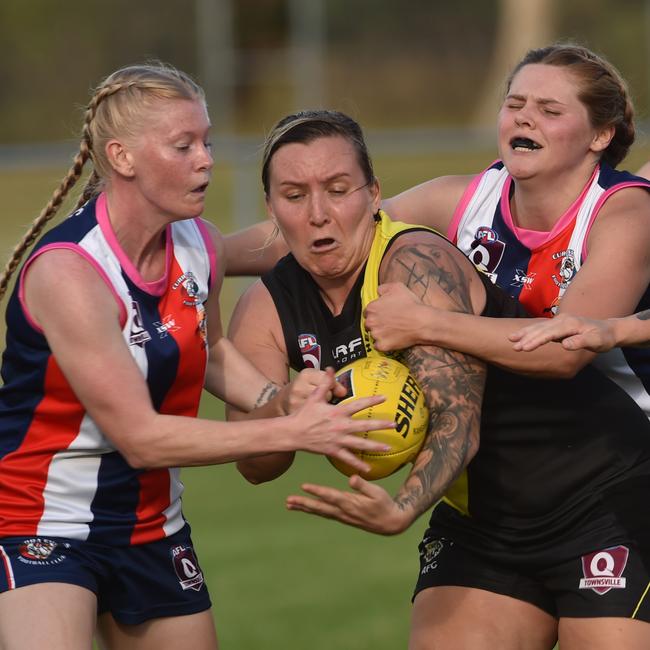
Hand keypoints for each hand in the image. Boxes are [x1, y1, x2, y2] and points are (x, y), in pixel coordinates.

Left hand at [286, 474, 410, 534]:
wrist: (390, 523)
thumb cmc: (384, 504)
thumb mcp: (377, 492)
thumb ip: (364, 485)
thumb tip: (351, 478)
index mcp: (350, 503)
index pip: (330, 496)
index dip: (317, 491)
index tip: (304, 487)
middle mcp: (343, 511)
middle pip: (319, 507)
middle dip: (303, 503)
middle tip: (288, 501)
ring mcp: (342, 516)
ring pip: (319, 511)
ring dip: (304, 508)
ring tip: (289, 504)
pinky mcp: (342, 517)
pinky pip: (324, 513)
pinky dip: (313, 510)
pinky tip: (305, 508)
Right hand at [290, 376, 393, 474]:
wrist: (293, 433)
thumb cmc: (304, 414)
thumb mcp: (314, 396)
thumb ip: (325, 383)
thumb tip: (330, 368)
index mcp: (338, 412)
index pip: (358, 404)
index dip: (372, 400)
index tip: (385, 397)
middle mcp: (340, 426)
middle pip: (364, 426)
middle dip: (380, 425)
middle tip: (395, 425)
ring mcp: (338, 440)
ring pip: (360, 444)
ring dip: (375, 446)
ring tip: (388, 448)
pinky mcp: (333, 451)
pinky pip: (348, 459)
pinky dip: (358, 465)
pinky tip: (369, 469)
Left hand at [364, 283, 426, 350]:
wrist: (422, 322)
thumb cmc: (411, 304)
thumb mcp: (397, 287)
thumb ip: (383, 288)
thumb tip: (378, 291)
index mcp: (372, 308)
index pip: (368, 311)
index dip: (377, 313)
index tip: (385, 314)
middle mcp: (370, 322)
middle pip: (369, 324)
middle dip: (376, 323)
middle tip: (389, 323)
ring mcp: (375, 335)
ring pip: (373, 335)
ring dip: (380, 334)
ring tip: (392, 331)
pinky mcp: (382, 345)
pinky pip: (378, 346)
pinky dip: (383, 344)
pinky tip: (392, 339)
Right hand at [509, 314, 616, 352]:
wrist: (608, 329)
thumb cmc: (603, 338)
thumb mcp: (596, 341)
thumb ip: (581, 342)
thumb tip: (565, 344)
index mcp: (570, 324)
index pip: (550, 333)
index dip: (537, 340)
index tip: (525, 348)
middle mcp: (562, 320)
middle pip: (541, 329)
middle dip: (526, 338)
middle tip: (514, 347)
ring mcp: (559, 320)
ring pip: (538, 326)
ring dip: (525, 333)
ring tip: (511, 339)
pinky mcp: (557, 324)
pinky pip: (541, 327)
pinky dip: (529, 331)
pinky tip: (521, 334)